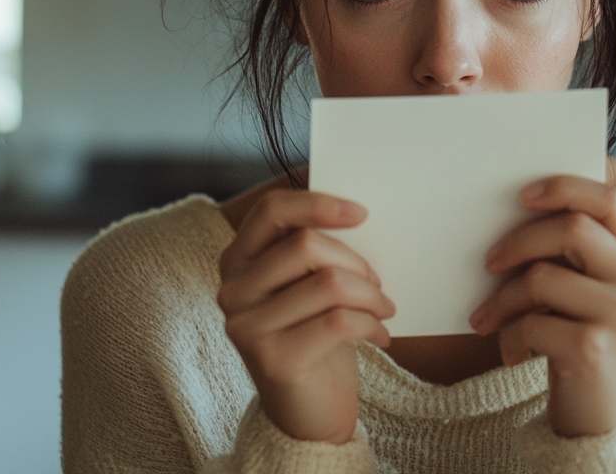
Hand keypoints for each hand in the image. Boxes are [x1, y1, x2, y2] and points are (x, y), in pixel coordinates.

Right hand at [217, 189, 394, 443]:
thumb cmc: (313, 336)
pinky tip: (380, 335)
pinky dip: (371, 324)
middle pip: (306, 245)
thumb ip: (312, 250)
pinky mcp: (273, 359)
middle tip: (377, 282)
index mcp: (237, 260)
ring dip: (371, 295)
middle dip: (356, 261)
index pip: (272, 210)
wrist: (308, 412)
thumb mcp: (306, 285)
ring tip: (383, 309)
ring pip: (329, 283)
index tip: (362, 213)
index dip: (318, 204)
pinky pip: (338, 322)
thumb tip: (354, 213)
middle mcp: (232, 290)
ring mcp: (247, 327)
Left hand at [469, 176, 615, 436]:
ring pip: (542, 275)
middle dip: (519, 241)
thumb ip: (584, 253)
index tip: (523, 196)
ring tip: (488, 317)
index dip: (564, 188)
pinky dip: (509, 336)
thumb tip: (520, 209)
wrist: (607, 420)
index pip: (609, 200)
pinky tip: (510, 351)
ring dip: (503, 298)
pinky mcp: (595, 347)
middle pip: (571, 228)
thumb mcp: (604, 293)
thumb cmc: (592, 343)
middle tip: (489, 262)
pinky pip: (531, 320)